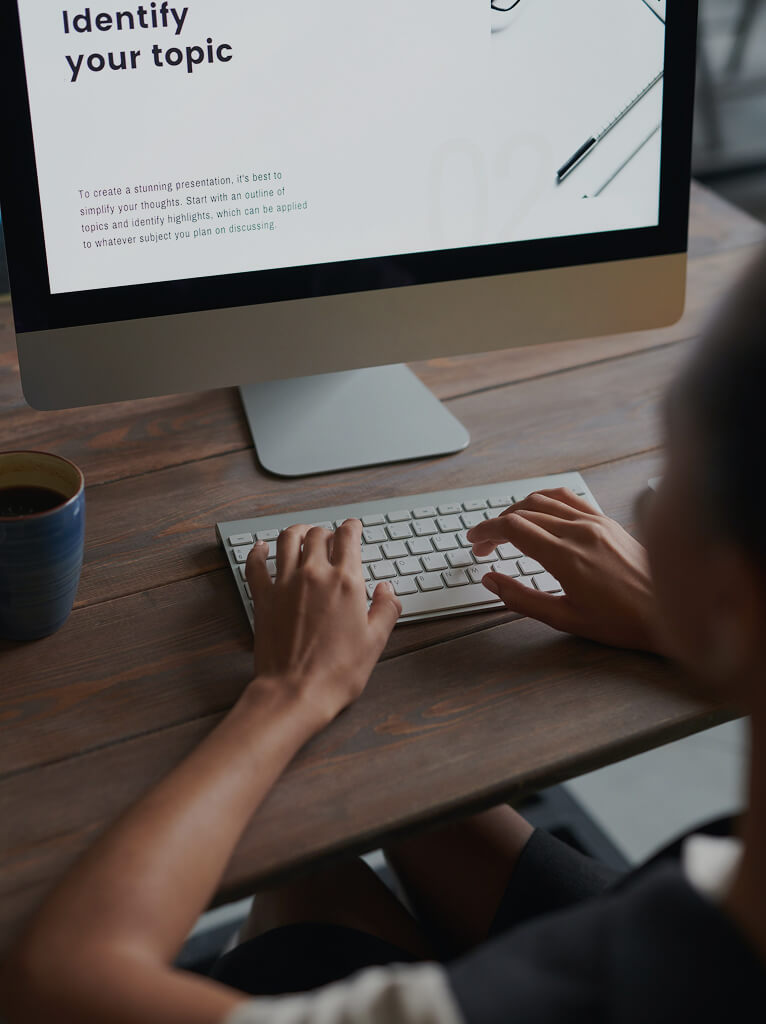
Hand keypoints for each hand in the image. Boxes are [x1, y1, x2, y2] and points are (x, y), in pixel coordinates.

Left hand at [246, 520, 401, 724]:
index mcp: (346, 582)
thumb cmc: (337, 672)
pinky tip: (261, 548)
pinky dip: (258, 552)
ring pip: (288, 540)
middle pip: (318, 535)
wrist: (296, 692)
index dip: (352, 528)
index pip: (348, 538)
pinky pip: (255, 565)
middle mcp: (315, 575)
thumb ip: (385, 609)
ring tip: (302, 532)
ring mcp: (285, 584)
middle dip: (326, 531)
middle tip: (330, 537)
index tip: (353, 527)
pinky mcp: (263, 598)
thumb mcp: (375, 642)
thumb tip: (387, 589)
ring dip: (297, 531)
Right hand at [467, 488, 662, 653]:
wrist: (670, 611)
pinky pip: (569, 498)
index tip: (474, 542)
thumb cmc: (622, 621)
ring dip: (517, 510)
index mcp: (566, 557)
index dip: (486, 532)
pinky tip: (538, 512)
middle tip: (484, 545)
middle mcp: (580, 532)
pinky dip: (545, 500)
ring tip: (506, 529)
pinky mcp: (607, 520)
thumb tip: (490, 580)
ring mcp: (595, 522)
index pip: (513, 528)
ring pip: (544, 500)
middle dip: (496, 526)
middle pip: (523, 512)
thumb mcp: (565, 619)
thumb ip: (521, 598)